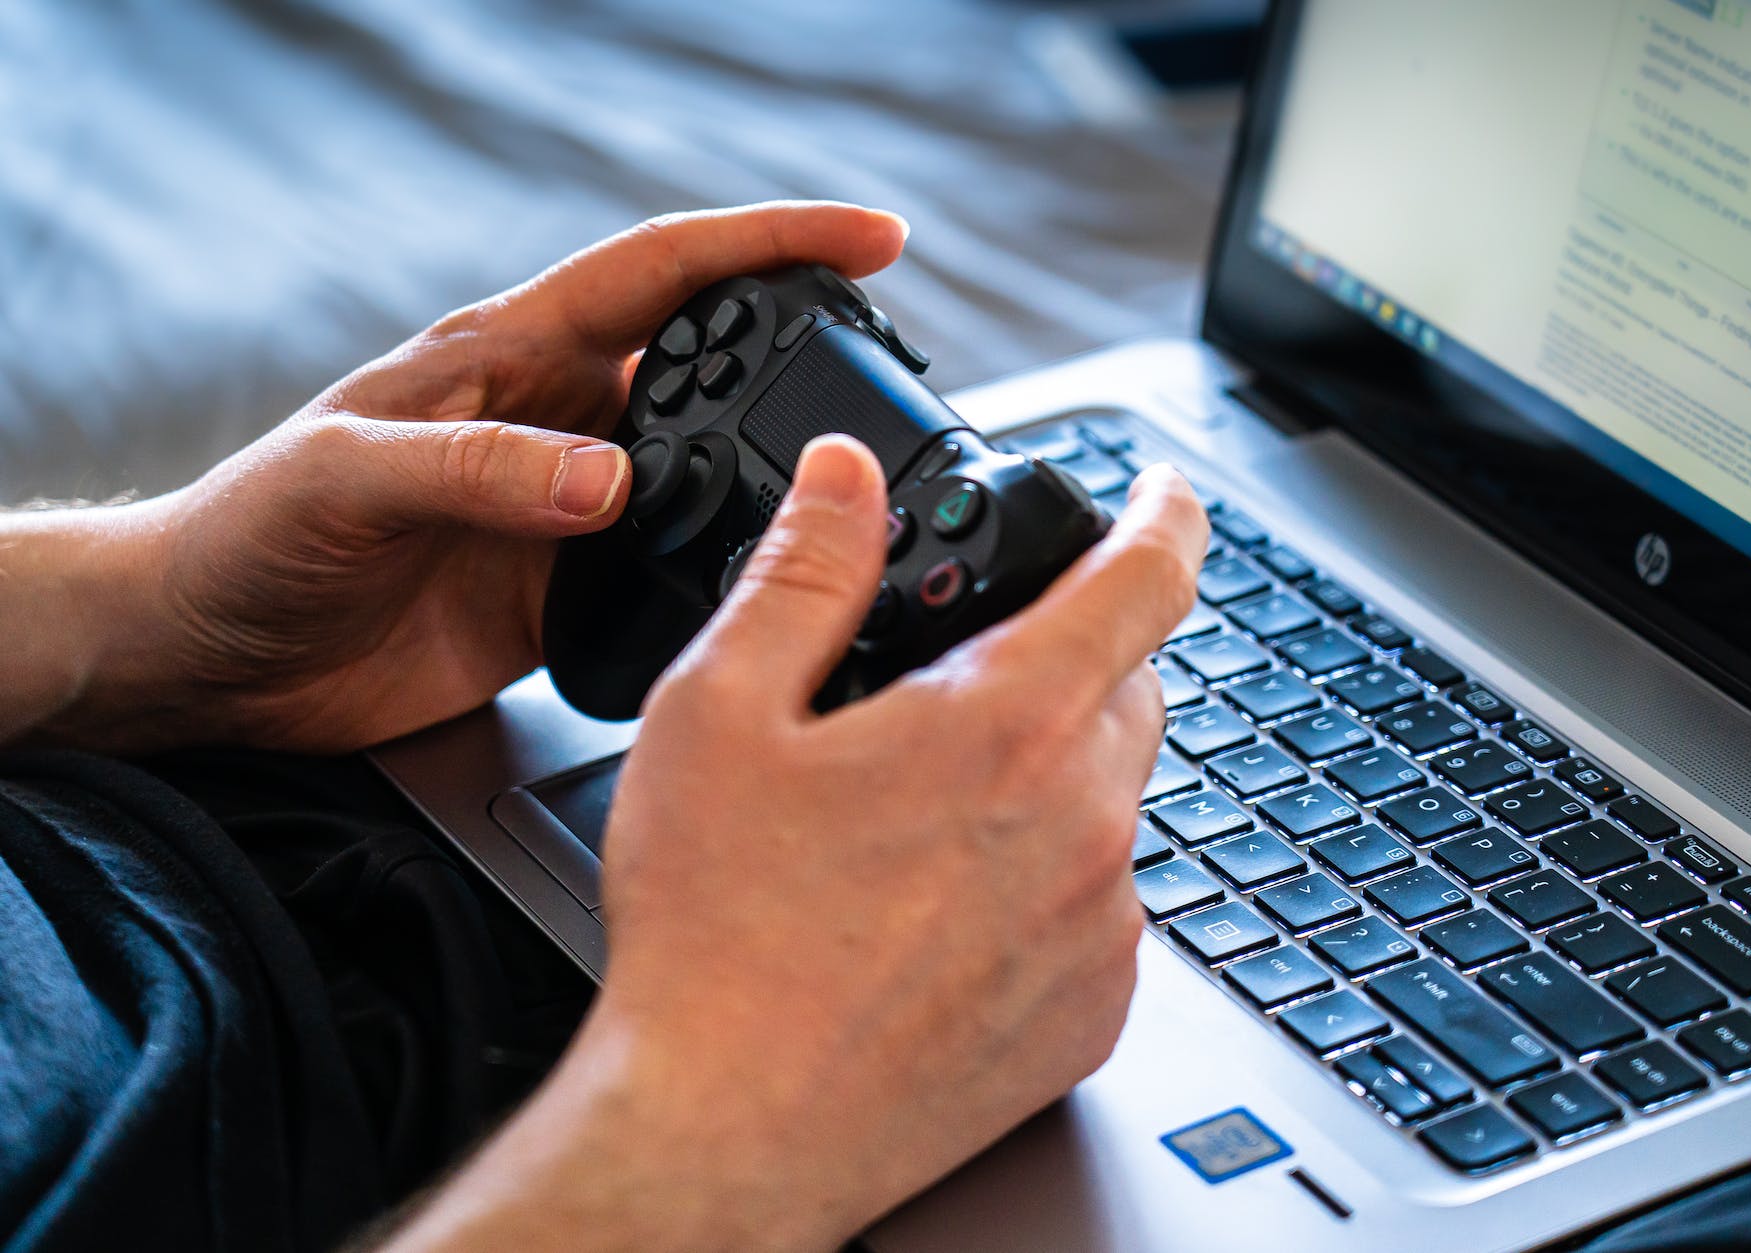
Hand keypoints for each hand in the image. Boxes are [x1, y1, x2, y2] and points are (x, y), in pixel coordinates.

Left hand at [33, 202, 907, 751]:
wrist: (210, 656)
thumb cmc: (246, 535)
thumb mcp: (352, 479)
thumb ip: (481, 470)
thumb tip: (609, 479)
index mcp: (509, 356)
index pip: (663, 275)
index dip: (767, 245)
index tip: (866, 241)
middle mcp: (553, 422)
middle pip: (708, 368)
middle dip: (805, 354)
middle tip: (892, 372)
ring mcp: (564, 510)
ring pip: (705, 476)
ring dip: (776, 476)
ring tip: (853, 491)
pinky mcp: (561, 592)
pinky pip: (669, 574)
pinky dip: (725, 577)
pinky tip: (765, 591)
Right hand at [379, 436, 1208, 1252]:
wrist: (728, 1134)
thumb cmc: (716, 939)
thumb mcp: (720, 713)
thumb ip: (803, 573)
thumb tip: (842, 480)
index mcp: (1008, 726)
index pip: (1146, 577)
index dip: (1165, 513)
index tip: (1166, 494)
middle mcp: (1085, 823)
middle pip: (1131, 687)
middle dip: (1072, 656)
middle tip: (964, 684)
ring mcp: (1102, 927)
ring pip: (1116, 799)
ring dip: (1051, 775)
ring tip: (922, 819)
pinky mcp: (1095, 1011)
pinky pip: (1103, 904)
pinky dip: (1052, 878)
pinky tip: (941, 909)